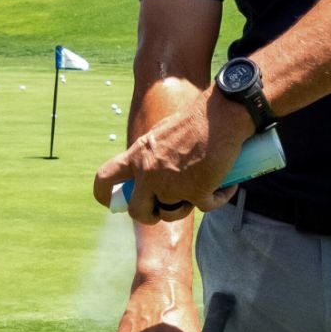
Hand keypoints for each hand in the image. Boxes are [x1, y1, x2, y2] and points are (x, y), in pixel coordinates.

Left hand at [93, 87, 252, 220]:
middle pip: (137, 211)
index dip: (104, 195)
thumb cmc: (195, 119)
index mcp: (137, 155)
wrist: (221, 115)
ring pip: (172, 214)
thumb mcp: (160, 134)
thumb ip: (151, 155)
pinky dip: (218, 198)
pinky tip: (225, 187)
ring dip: (186, 208)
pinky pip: (205, 207)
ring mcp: (171, 186)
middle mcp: (149, 173)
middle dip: (149, 216)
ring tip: (200, 190)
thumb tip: (150, 172)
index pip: (105, 178)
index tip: (112, 203)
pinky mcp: (197, 193)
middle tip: (161, 210)